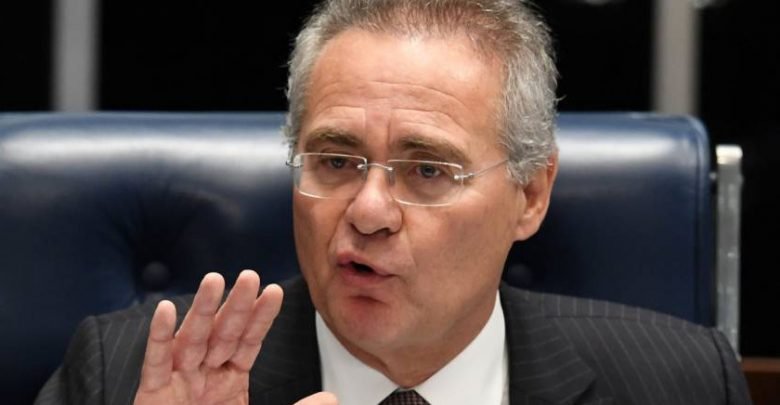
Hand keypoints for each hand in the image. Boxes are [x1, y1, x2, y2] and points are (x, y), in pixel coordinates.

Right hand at [134, 270, 337, 404]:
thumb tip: (330, 399)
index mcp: (230, 382)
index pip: (249, 342)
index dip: (260, 317)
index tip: (274, 291)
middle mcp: (205, 376)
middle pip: (222, 334)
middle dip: (236, 305)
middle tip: (249, 276)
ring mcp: (179, 383)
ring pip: (191, 339)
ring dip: (201, 310)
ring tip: (214, 280)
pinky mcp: (152, 395)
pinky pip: (156, 363)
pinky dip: (158, 337)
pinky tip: (164, 310)